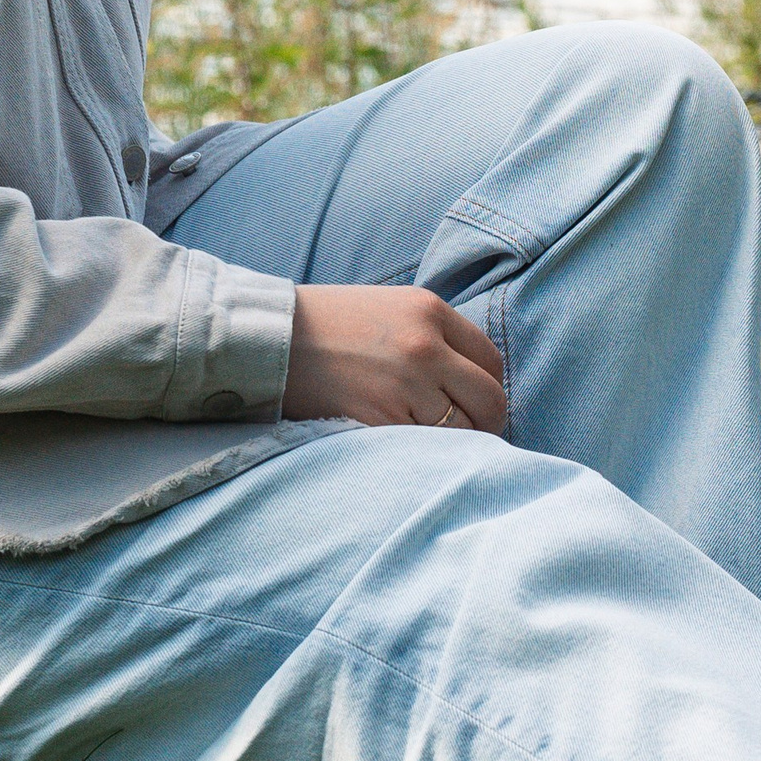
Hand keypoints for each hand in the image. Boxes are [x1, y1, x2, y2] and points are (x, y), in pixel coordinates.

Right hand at [282, 285, 507, 430]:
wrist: (269, 338)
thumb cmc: (328, 323)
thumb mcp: (390, 307)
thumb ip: (433, 334)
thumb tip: (470, 377)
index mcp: (430, 310)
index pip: (491, 361)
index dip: (488, 388)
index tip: (477, 404)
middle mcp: (425, 346)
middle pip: (489, 399)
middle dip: (487, 423)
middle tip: (470, 434)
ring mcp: (404, 385)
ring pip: (461, 432)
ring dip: (452, 442)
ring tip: (431, 441)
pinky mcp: (380, 420)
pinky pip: (424, 447)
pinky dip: (421, 453)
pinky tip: (405, 447)